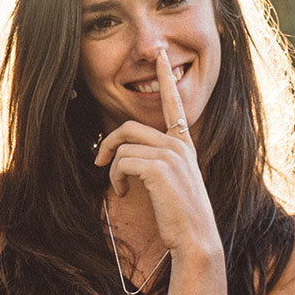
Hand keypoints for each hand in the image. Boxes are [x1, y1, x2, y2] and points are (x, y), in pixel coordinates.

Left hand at [93, 49, 218, 253]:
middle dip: (108, 143)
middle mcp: (179, 145)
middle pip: (129, 127)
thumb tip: (126, 157)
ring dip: (113, 170)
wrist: (195, 238)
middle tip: (99, 162)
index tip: (160, 56)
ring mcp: (171, 154)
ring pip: (123, 147)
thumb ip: (157, 163)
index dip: (166, 78)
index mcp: (183, 145)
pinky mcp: (159, 167)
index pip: (173, 104)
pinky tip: (125, 193)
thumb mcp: (172, 183)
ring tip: (121, 188)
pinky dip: (116, 178)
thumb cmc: (180, 217)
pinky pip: (123, 162)